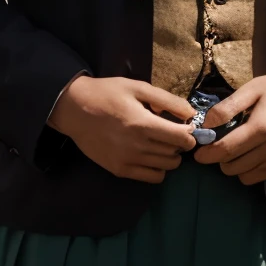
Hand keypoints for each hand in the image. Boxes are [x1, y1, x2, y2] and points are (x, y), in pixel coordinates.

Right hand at [48, 75, 196, 183]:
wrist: (74, 109)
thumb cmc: (108, 94)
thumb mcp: (138, 88)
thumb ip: (167, 100)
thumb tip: (191, 114)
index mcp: (143, 124)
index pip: (182, 139)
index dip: (190, 133)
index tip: (185, 127)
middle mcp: (137, 147)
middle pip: (176, 153)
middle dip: (180, 144)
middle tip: (173, 133)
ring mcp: (128, 161)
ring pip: (167, 167)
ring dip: (171, 156)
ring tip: (162, 143)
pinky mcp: (119, 170)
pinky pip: (152, 178)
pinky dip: (158, 168)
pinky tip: (151, 155)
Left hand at [191, 63, 265, 184]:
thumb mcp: (251, 88)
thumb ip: (227, 108)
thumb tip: (206, 126)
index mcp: (262, 126)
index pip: (227, 149)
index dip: (208, 154)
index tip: (198, 154)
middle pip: (233, 166)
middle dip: (219, 159)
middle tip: (217, 146)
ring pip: (245, 176)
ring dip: (234, 165)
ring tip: (234, 149)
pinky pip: (259, 177)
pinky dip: (249, 170)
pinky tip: (249, 154)